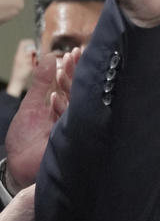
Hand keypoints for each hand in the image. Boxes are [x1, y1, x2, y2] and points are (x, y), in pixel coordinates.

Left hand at [4, 50, 75, 194]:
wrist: (19, 167)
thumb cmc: (25, 139)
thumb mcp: (30, 106)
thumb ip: (40, 83)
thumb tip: (49, 57)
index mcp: (62, 105)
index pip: (70, 84)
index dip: (71, 68)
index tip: (72, 53)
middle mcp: (72, 113)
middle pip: (78, 89)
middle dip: (76, 71)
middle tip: (75, 54)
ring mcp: (75, 124)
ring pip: (78, 101)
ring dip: (70, 83)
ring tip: (66, 66)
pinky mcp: (74, 136)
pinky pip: (72, 118)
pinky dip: (61, 107)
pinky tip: (54, 97)